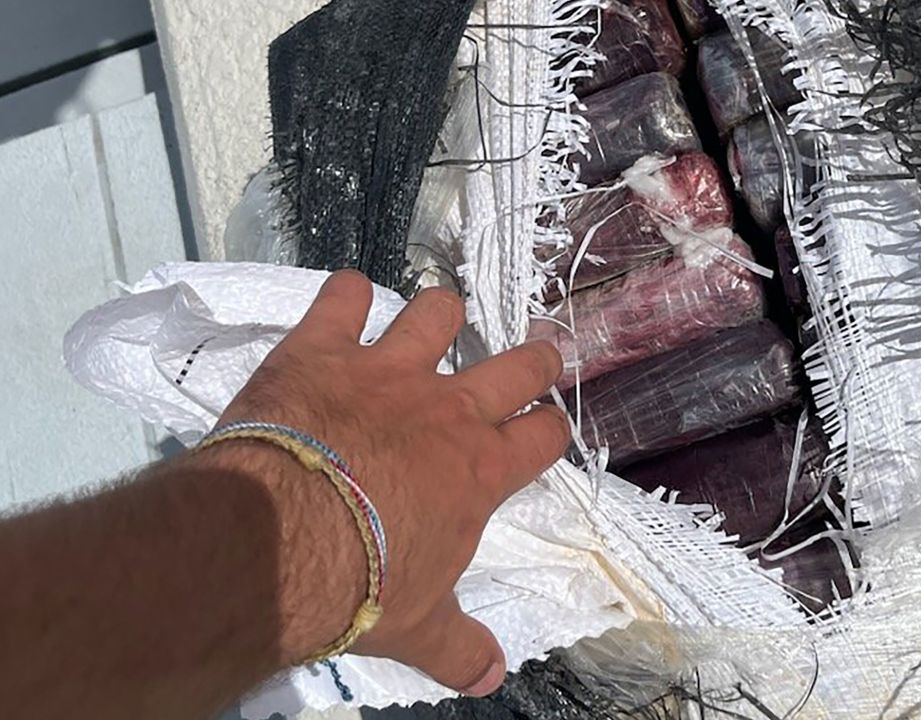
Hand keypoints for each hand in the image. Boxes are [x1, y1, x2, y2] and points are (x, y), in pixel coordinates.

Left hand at [215, 271, 569, 695]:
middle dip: (533, 357)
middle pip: (515, 365)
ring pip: (436, 315)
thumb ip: (460, 648)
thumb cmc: (362, 586)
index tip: (544, 426)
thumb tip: (492, 679)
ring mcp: (386, 371)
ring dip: (438, 315)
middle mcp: (447, 410)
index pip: (542, 434)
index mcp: (480, 470)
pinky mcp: (322, 350)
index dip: (548, 427)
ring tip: (435, 320)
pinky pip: (341, 299)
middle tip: (536, 354)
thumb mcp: (418, 629)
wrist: (279, 544)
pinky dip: (343, 295)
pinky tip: (343, 298)